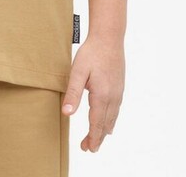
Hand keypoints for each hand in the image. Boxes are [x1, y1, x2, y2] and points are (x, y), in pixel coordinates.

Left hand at [61, 34, 124, 152]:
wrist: (109, 38)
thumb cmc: (92, 53)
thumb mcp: (77, 72)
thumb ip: (72, 94)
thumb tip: (66, 114)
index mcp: (102, 96)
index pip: (96, 123)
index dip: (92, 137)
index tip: (88, 148)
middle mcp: (113, 97)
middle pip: (105, 123)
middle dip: (97, 137)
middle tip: (89, 148)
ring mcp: (118, 92)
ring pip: (112, 117)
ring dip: (104, 129)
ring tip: (98, 138)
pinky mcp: (119, 86)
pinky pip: (116, 109)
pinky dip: (111, 119)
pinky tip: (109, 120)